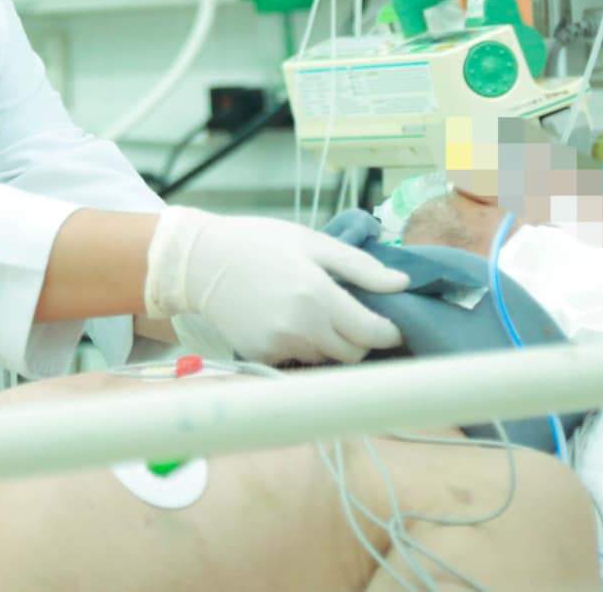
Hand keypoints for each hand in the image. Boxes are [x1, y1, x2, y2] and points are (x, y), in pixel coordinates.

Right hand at [143, 207, 407, 364]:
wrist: (200, 262)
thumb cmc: (259, 243)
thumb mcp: (312, 243)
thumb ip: (360, 266)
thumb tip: (402, 284)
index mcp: (318, 296)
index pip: (372, 334)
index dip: (389, 332)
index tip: (392, 324)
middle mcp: (301, 328)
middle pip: (353, 354)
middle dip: (361, 338)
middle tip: (353, 314)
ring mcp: (279, 346)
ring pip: (325, 358)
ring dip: (331, 343)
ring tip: (315, 312)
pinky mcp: (262, 356)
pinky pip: (297, 359)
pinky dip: (302, 345)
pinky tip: (288, 320)